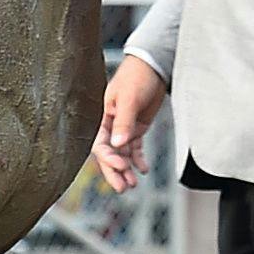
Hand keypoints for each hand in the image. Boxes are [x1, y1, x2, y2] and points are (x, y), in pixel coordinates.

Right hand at [90, 55, 168, 191]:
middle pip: (109, 154)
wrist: (153, 65)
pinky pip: (135, 148)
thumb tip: (117, 145)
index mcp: (103, 117)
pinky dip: (138, 159)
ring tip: (133, 185)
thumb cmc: (137, 76)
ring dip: (126, 169)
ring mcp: (125, 127)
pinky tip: (143, 170)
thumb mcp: (129, 98)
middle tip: (123, 188)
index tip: (122, 167)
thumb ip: (123, 121)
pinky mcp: (137, 126)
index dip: (109, 158)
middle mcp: (112, 124)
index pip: (101, 144)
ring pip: (122, 154)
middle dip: (115, 172)